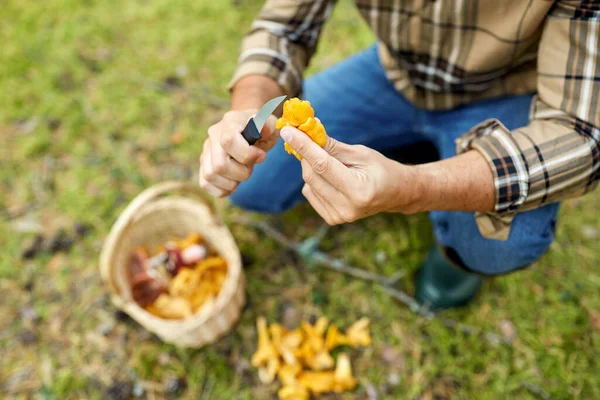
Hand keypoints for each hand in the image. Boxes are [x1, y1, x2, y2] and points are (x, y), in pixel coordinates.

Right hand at [199, 109, 277, 196]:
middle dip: (241, 173)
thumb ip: (268, 126)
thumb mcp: (269, 125)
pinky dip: (221, 189)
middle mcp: (213, 136)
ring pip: (210, 176)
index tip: (261, 156)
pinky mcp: (204, 164)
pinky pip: (205, 183)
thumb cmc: (260, 129)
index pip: (228, 141)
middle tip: (250, 167)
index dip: (247, 155)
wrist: (247, 128)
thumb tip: (263, 129)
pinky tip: (233, 184)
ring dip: (231, 182)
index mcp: (229, 123)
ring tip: (241, 174)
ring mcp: (206, 151)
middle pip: (219, 164)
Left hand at [280, 126, 419, 224]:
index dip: (303, 146)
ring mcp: (338, 216)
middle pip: (312, 175)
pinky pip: (310, 193)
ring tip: (331, 163)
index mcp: (358, 190)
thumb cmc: (381, 169)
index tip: (288, 132)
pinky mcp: (331, 219)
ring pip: (309, 184)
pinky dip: (315, 180)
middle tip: (306, 137)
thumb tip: (307, 132)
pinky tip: (331, 178)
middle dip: (306, 154)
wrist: (395, 194)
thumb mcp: (361, 153)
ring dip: (311, 167)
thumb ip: (332, 146)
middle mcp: (347, 208)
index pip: (322, 165)